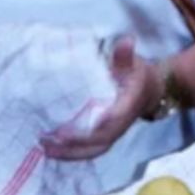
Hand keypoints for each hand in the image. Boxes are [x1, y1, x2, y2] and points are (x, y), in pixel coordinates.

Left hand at [39, 36, 160, 160]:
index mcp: (128, 104)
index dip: (98, 123)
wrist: (148, 89)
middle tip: (50, 139)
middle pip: (101, 139)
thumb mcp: (131, 61)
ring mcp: (114, 132)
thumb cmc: (135, 73)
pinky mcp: (105, 136)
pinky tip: (51, 150)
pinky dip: (72, 153)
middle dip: (77, 143)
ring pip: (94, 149)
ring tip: (45, 148)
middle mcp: (121, 123)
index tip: (80, 123)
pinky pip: (90, 149)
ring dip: (70, 153)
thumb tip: (127, 41)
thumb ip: (124, 54)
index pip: (115, 117)